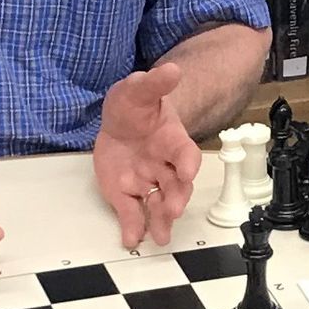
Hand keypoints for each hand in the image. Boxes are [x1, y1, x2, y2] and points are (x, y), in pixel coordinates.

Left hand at [93, 63, 202, 250]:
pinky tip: (132, 240)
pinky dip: (133, 228)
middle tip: (173, 210)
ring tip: (161, 236)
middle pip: (176, 186)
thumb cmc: (136, 105)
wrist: (120, 120)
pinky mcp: (127, 194)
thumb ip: (154, 83)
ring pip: (158, 203)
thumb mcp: (139, 89)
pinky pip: (133, 213)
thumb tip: (171, 69)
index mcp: (172, 140)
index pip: (186, 154)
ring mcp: (146, 181)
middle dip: (176, 199)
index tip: (188, 173)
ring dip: (161, 220)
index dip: (188, 164)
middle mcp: (164, 166)